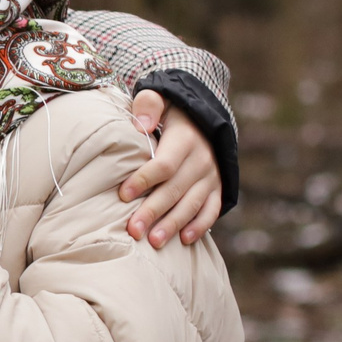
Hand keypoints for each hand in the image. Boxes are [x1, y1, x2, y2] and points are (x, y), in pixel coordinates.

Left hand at [120, 90, 221, 248]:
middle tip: (133, 230)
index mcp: (185, 139)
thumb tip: (142, 125)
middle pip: (175, 189)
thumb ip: (149, 105)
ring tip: (154, 242)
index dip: (144, 180)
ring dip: (173, 224)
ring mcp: (211, 176)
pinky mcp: (218, 188)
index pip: (164, 164)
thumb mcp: (162, 99)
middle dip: (153, 211)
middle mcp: (202, 160)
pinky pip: (211, 210)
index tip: (123, 195)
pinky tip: (184, 240)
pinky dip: (200, 226)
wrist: (204, 119)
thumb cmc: (170, 113)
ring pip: (192, 204)